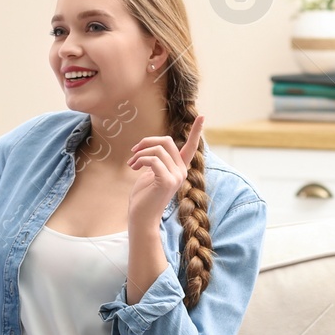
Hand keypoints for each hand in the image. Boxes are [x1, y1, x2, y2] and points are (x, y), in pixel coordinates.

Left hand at [126, 115, 204, 231]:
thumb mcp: (150, 174)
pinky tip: (134, 167)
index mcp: (179, 169)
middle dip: (147, 142)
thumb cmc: (143, 197)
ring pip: (158, 150)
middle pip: (167, 141)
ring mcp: (176, 177)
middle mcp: (182, 172)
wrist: (141, 218)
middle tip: (133, 151)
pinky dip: (140, 160)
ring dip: (140, 153)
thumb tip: (151, 147)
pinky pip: (153, 160)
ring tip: (131, 163)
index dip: (196, 131)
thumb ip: (156, 160)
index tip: (202, 116)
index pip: (191, 147)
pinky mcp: (167, 181)